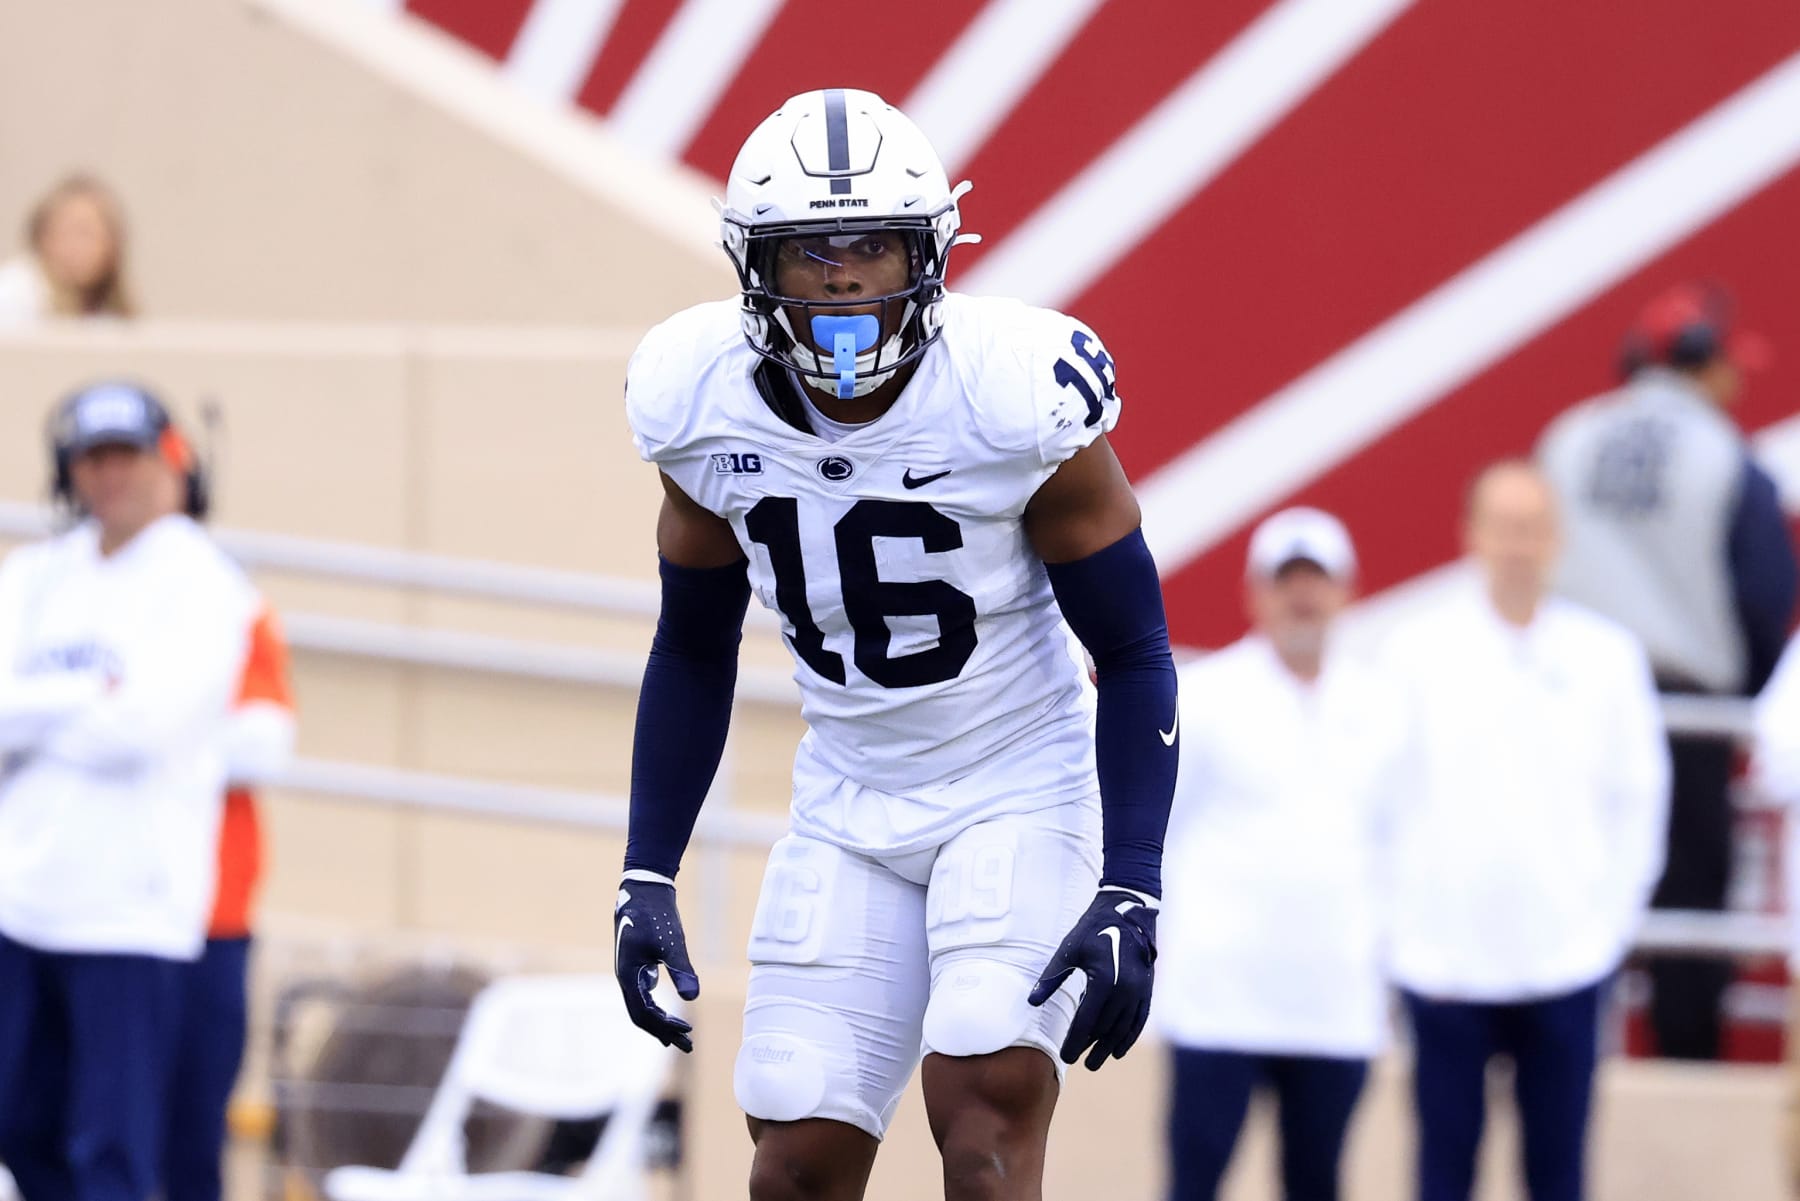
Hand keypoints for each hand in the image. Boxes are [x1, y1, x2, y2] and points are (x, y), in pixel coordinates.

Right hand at [613, 876, 700, 1051]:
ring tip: (677, 1032)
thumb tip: (694, 997)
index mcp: (628, 975)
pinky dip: (655, 1003)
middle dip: (663, 1031)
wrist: (644, 887)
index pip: (644, 1014)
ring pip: (641, 1003)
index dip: (664, 1028)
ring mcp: (629, 969)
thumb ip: (681, 968)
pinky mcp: (636, 960)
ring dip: (659, 1020)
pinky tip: (666, 1007)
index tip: (687, 1035)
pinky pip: (642, 991)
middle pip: (641, 1014)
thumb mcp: (671, 942)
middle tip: (686, 1043)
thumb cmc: (655, 912)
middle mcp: (626, 976)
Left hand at [1028, 886, 1157, 1069]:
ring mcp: (1139, 991)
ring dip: (1110, 1047)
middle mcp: (1125, 990)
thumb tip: (1032, 1002)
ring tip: (1096, 1061)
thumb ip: (1051, 978)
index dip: (1075, 1041)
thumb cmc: (1093, 930)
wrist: (1127, 913)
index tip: (1066, 1056)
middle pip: (1106, 1028)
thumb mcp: (1069, 951)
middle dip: (1092, 1047)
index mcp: (1103, 981)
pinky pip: (1139, 1020)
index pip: (1087, 1021)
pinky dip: (1129, 1036)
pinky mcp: (1147, 990)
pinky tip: (1119, 1049)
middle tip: (1081, 1063)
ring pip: (1123, 1028)